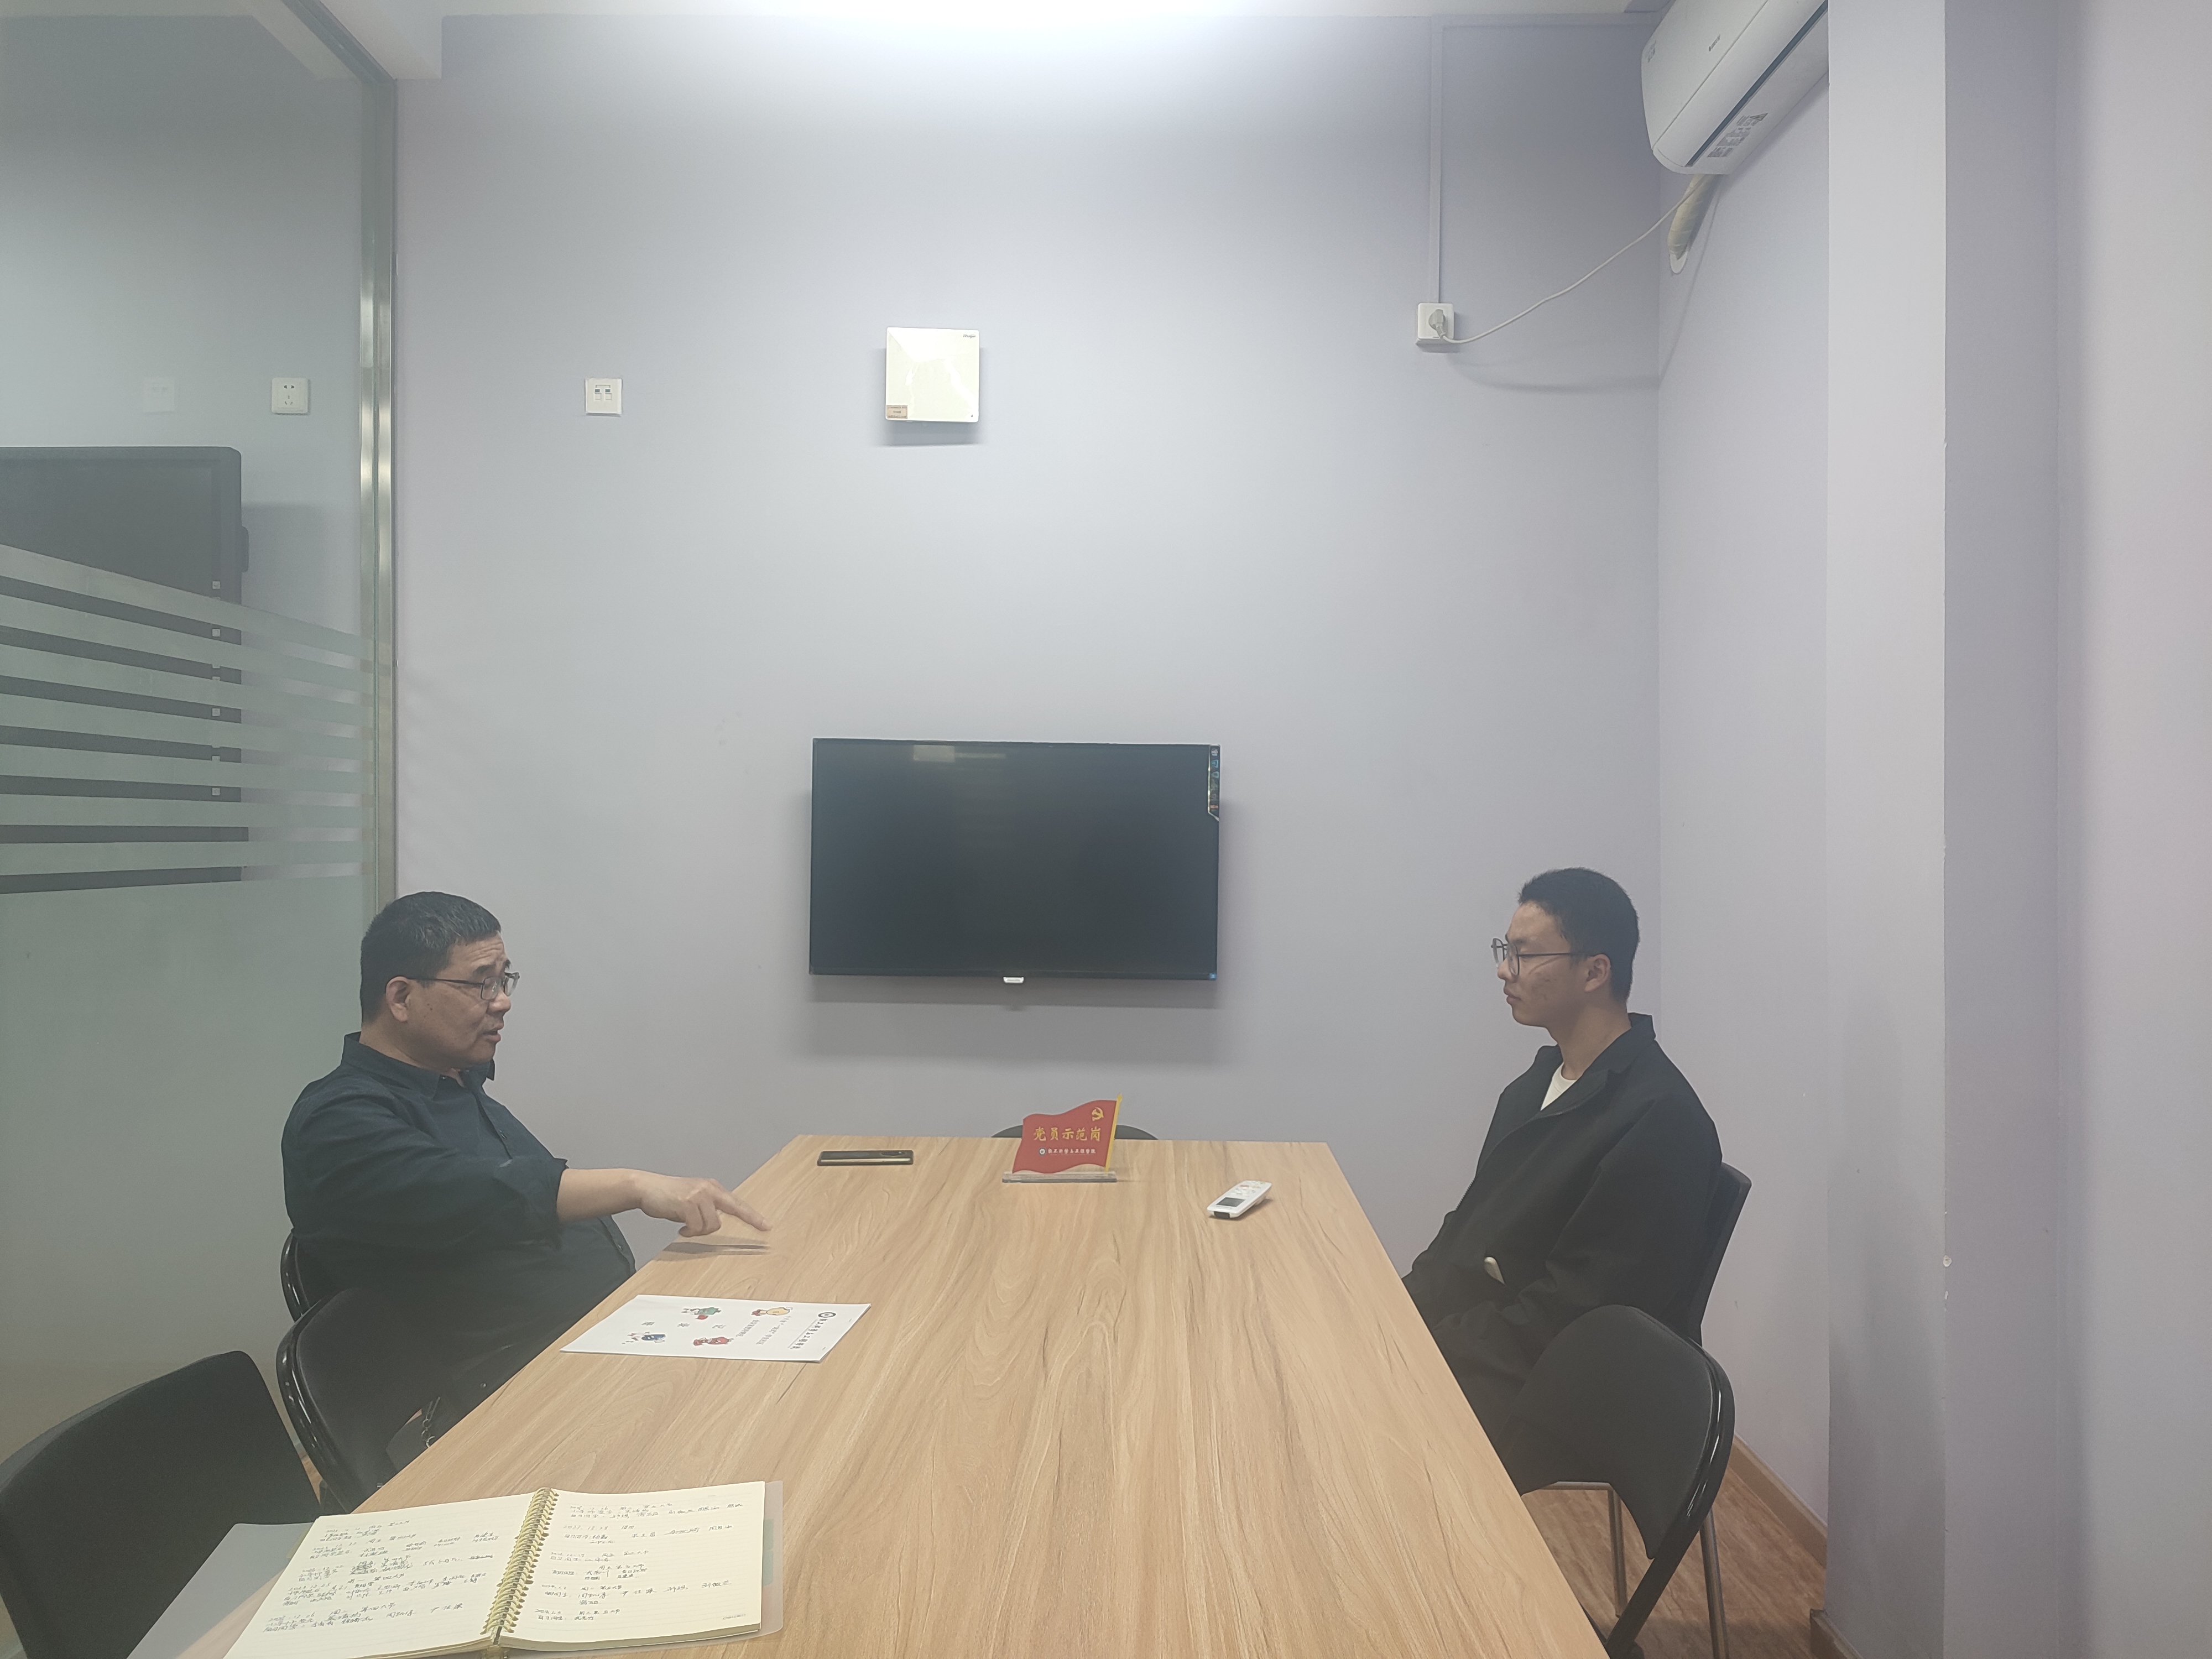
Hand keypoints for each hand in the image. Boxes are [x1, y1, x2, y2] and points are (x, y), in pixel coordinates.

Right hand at [632, 1173, 770, 1237]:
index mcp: (711, 1188)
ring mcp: (699, 1194)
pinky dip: (689, 1231)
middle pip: (735, 1208)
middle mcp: (709, 1188)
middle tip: (763, 1228)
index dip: (752, 1215)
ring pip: (712, 1224)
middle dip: (751, 1219)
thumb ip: (706, 1207)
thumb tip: (714, 1223)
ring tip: (687, 1226)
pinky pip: (696, 1227)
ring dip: (699, 1231)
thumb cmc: (668, 1196)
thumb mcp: (692, 1199)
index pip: (737, 1203)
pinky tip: (680, 1227)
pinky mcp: (687, 1202)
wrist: (646, 1187)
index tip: (766, 1225)